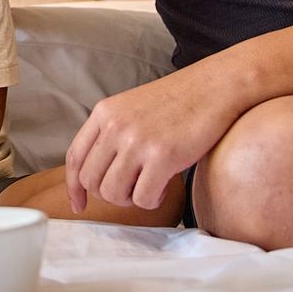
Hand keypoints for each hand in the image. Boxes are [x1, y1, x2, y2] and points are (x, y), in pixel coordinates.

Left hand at [65, 68, 235, 211]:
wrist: (217, 86)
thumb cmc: (181, 101)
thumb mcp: (134, 107)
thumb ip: (113, 132)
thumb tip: (100, 171)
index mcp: (105, 112)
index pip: (75, 157)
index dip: (74, 187)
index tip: (79, 204)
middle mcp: (115, 126)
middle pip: (92, 181)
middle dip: (110, 194)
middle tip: (133, 190)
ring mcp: (137, 141)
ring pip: (114, 193)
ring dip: (132, 199)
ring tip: (150, 186)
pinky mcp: (162, 156)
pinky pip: (143, 198)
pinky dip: (153, 200)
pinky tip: (166, 186)